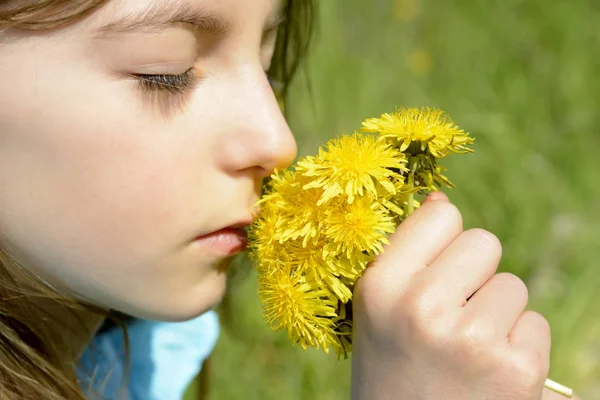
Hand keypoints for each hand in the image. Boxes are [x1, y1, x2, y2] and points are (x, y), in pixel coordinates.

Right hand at [351, 193, 571, 398]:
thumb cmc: (392, 367)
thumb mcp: (376, 310)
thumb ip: (404, 254)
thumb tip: (440, 200)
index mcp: (381, 286)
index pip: (442, 215)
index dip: (443, 241)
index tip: (435, 269)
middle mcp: (423, 307)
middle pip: (484, 242)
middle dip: (474, 274)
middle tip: (451, 314)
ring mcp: (473, 338)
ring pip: (512, 284)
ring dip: (496, 312)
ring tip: (465, 349)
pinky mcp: (517, 368)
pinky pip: (534, 322)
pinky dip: (518, 344)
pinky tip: (488, 370)